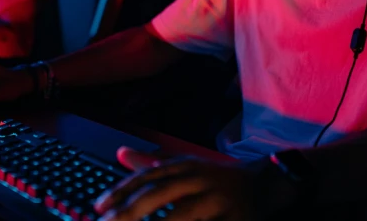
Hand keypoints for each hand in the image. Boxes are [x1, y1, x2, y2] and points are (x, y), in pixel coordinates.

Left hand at [93, 147, 296, 220]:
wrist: (267, 185)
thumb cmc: (217, 179)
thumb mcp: (186, 166)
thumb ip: (152, 163)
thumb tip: (121, 153)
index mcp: (186, 166)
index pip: (147, 177)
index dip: (121, 191)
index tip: (98, 207)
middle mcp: (200, 180)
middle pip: (159, 194)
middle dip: (130, 211)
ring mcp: (218, 202)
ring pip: (182, 216)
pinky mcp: (235, 220)